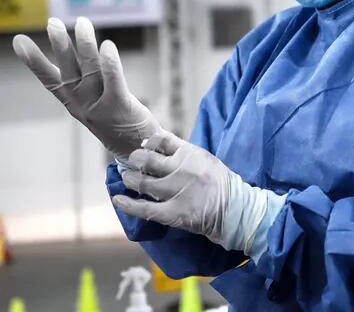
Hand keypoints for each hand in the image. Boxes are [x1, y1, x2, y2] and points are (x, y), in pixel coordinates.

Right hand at [13, 17, 159, 163]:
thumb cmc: (117, 122)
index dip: (33, 61)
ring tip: (82, 22)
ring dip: (86, 46)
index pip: (49, 79)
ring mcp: (99, 107)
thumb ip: (86, 79)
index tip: (17, 41)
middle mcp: (82, 104)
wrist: (140, 153)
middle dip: (61, 46)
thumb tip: (74, 52)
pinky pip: (113, 82)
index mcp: (73, 102)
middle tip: (52, 22)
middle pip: (69, 71)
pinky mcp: (120, 107)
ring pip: (90, 71)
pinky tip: (107, 46)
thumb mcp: (95, 102)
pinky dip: (110, 64)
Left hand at [113, 130, 275, 253]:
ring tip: (126, 178)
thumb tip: (160, 146)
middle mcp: (181, 169)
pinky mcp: (173, 213)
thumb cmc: (221, 183)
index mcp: (190, 153)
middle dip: (135, 160)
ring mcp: (176, 191)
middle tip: (131, 163)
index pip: (161, 140)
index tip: (143, 147)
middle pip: (147, 160)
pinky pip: (144, 209)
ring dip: (130, 180)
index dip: (148, 143)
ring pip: (142, 183)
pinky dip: (128, 204)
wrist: (236, 210)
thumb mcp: (206, 159)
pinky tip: (118, 199)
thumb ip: (185, 153)